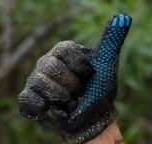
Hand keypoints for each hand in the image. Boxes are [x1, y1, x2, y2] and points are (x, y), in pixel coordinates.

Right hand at [18, 14, 132, 143]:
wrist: (93, 118)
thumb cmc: (98, 89)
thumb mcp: (108, 64)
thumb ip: (112, 40)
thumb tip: (123, 17)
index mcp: (62, 52)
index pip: (64, 50)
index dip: (79, 67)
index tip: (88, 75)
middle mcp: (45, 63)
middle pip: (50, 67)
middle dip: (72, 85)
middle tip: (79, 92)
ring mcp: (34, 81)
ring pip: (39, 83)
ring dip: (62, 98)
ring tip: (70, 103)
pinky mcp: (29, 99)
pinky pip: (28, 99)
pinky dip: (46, 109)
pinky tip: (58, 111)